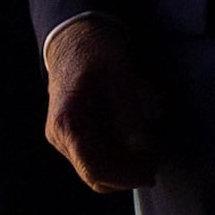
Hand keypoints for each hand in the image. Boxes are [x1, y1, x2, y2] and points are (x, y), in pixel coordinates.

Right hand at [44, 18, 162, 191]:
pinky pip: (96, 157)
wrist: (76, 38)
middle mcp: (59, 137)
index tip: (150, 174)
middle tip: (155, 163)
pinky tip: (136, 144)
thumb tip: (142, 151)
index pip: (94, 169)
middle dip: (126, 174)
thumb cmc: (95, 52)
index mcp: (67, 124)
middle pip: (95, 175)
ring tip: (150, 152)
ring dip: (123, 167)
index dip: (124, 176)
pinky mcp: (72, 137)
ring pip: (95, 169)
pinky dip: (117, 156)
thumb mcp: (119, 78)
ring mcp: (63, 139)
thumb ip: (129, 116)